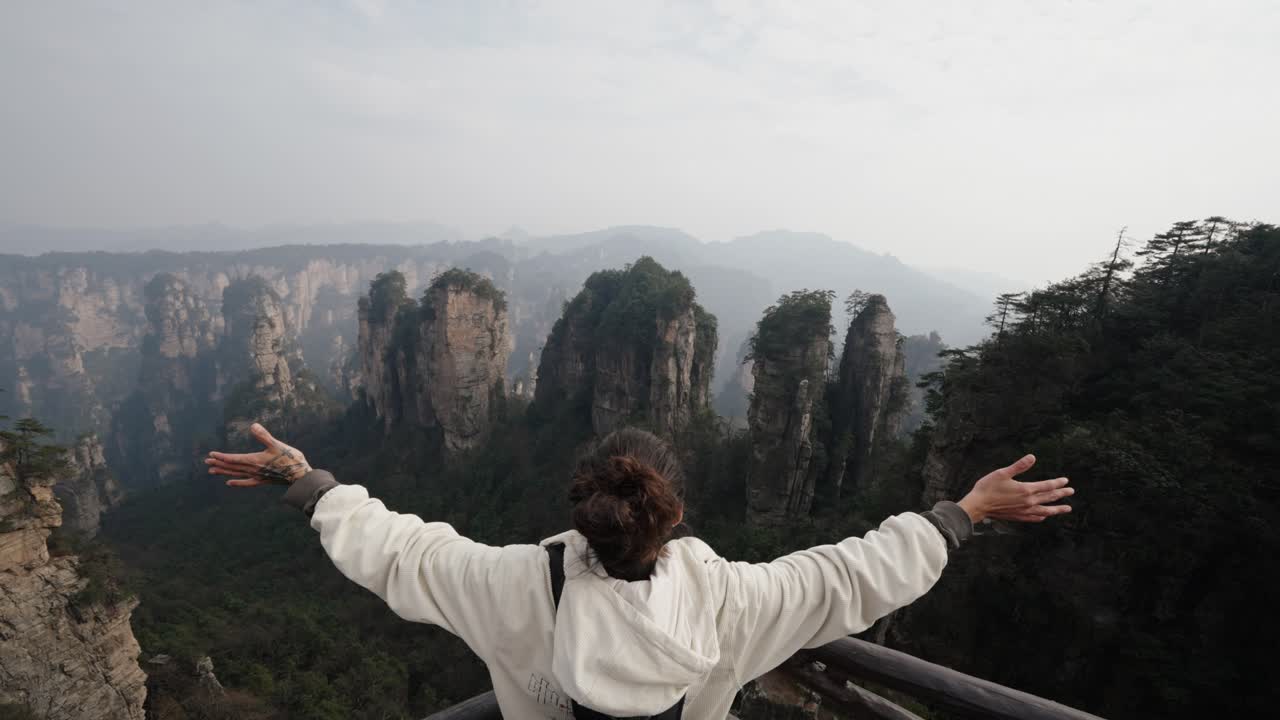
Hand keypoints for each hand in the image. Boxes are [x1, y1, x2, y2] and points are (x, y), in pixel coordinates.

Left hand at [205, 423, 310, 486]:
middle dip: (219, 463)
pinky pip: (246, 482)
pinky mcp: (263, 481)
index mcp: (255, 460)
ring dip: (224, 472)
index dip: (222, 456)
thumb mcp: (277, 444)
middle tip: (207, 462)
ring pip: (237, 474)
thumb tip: (253, 426)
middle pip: (232, 466)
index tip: (211, 454)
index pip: (234, 458)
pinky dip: (237, 482)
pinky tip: (229, 483)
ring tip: (212, 471)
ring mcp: (257, 476)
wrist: (300, 475)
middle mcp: (253, 469)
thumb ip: (264, 435)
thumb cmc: (290, 458)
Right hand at [956, 454, 1072, 523]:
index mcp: (1026, 490)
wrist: (978, 505)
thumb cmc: (988, 487)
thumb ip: (1019, 466)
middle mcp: (1028, 502)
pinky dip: (1043, 516)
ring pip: (1046, 510)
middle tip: (1071, 491)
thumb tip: (1032, 457)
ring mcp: (1024, 511)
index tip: (1065, 480)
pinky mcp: (1018, 517)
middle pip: (1049, 497)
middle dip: (1061, 494)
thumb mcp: (1003, 473)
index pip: (1047, 486)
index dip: (1057, 483)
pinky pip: (1035, 518)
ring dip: (1057, 509)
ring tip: (1067, 509)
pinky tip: (1045, 516)